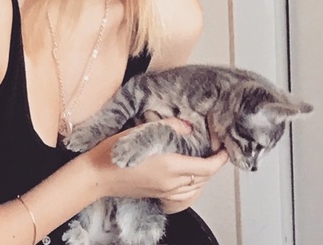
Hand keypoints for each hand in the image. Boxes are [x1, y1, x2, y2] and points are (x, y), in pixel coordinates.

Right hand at [82, 118, 228, 204]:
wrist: (97, 176)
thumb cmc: (114, 153)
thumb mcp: (141, 131)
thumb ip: (168, 126)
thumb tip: (188, 127)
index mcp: (170, 167)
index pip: (207, 167)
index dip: (220, 159)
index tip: (225, 149)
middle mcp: (171, 183)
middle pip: (203, 178)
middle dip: (213, 165)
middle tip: (215, 150)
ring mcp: (165, 192)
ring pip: (196, 189)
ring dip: (204, 177)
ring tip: (204, 162)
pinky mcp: (158, 196)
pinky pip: (185, 196)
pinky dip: (193, 188)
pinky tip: (189, 179)